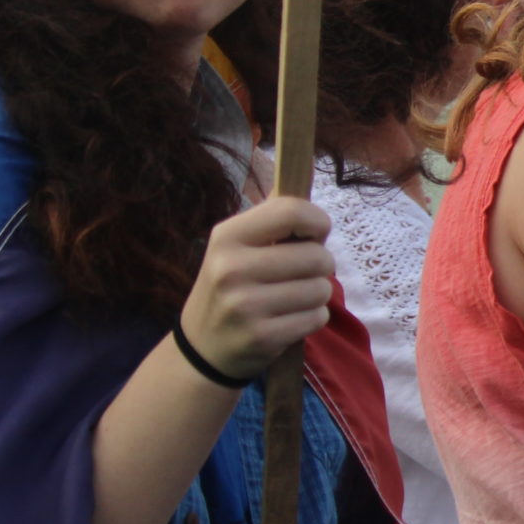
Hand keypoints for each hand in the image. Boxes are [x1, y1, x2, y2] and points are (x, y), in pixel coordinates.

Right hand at [178, 195, 336, 381]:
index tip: (316, 233)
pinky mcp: (262, 336)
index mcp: (227, 236)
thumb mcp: (237, 246)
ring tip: (292, 297)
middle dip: (320, 265)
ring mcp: (245, 305)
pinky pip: (317, 317)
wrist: (202, 346)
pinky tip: (288, 318)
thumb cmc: (231, 285)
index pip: (292, 212)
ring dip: (316, 294)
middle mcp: (232, 268)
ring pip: (321, 289)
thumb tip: (310, 177)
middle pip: (317, 256)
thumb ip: (274, 218)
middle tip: (300, 273)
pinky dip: (312, 318)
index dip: (318, 221)